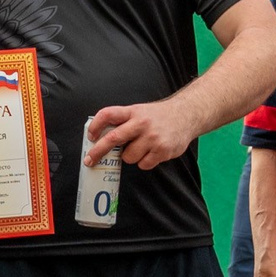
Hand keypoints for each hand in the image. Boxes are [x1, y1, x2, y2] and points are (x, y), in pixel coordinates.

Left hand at [85, 99, 199, 169]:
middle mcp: (142, 123)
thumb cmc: (158, 116)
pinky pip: (143, 164)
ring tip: (141, 147)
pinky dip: (144, 162)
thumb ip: (123, 122)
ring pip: (128, 157)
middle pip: (113, 138)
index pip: (108, 114)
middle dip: (98, 151)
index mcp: (133, 112)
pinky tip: (152, 152)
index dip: (95, 126)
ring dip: (130, 156)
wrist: (186, 115)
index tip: (90, 136)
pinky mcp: (162, 150)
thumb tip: (100, 138)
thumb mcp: (139, 112)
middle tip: (90, 160)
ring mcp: (152, 137)